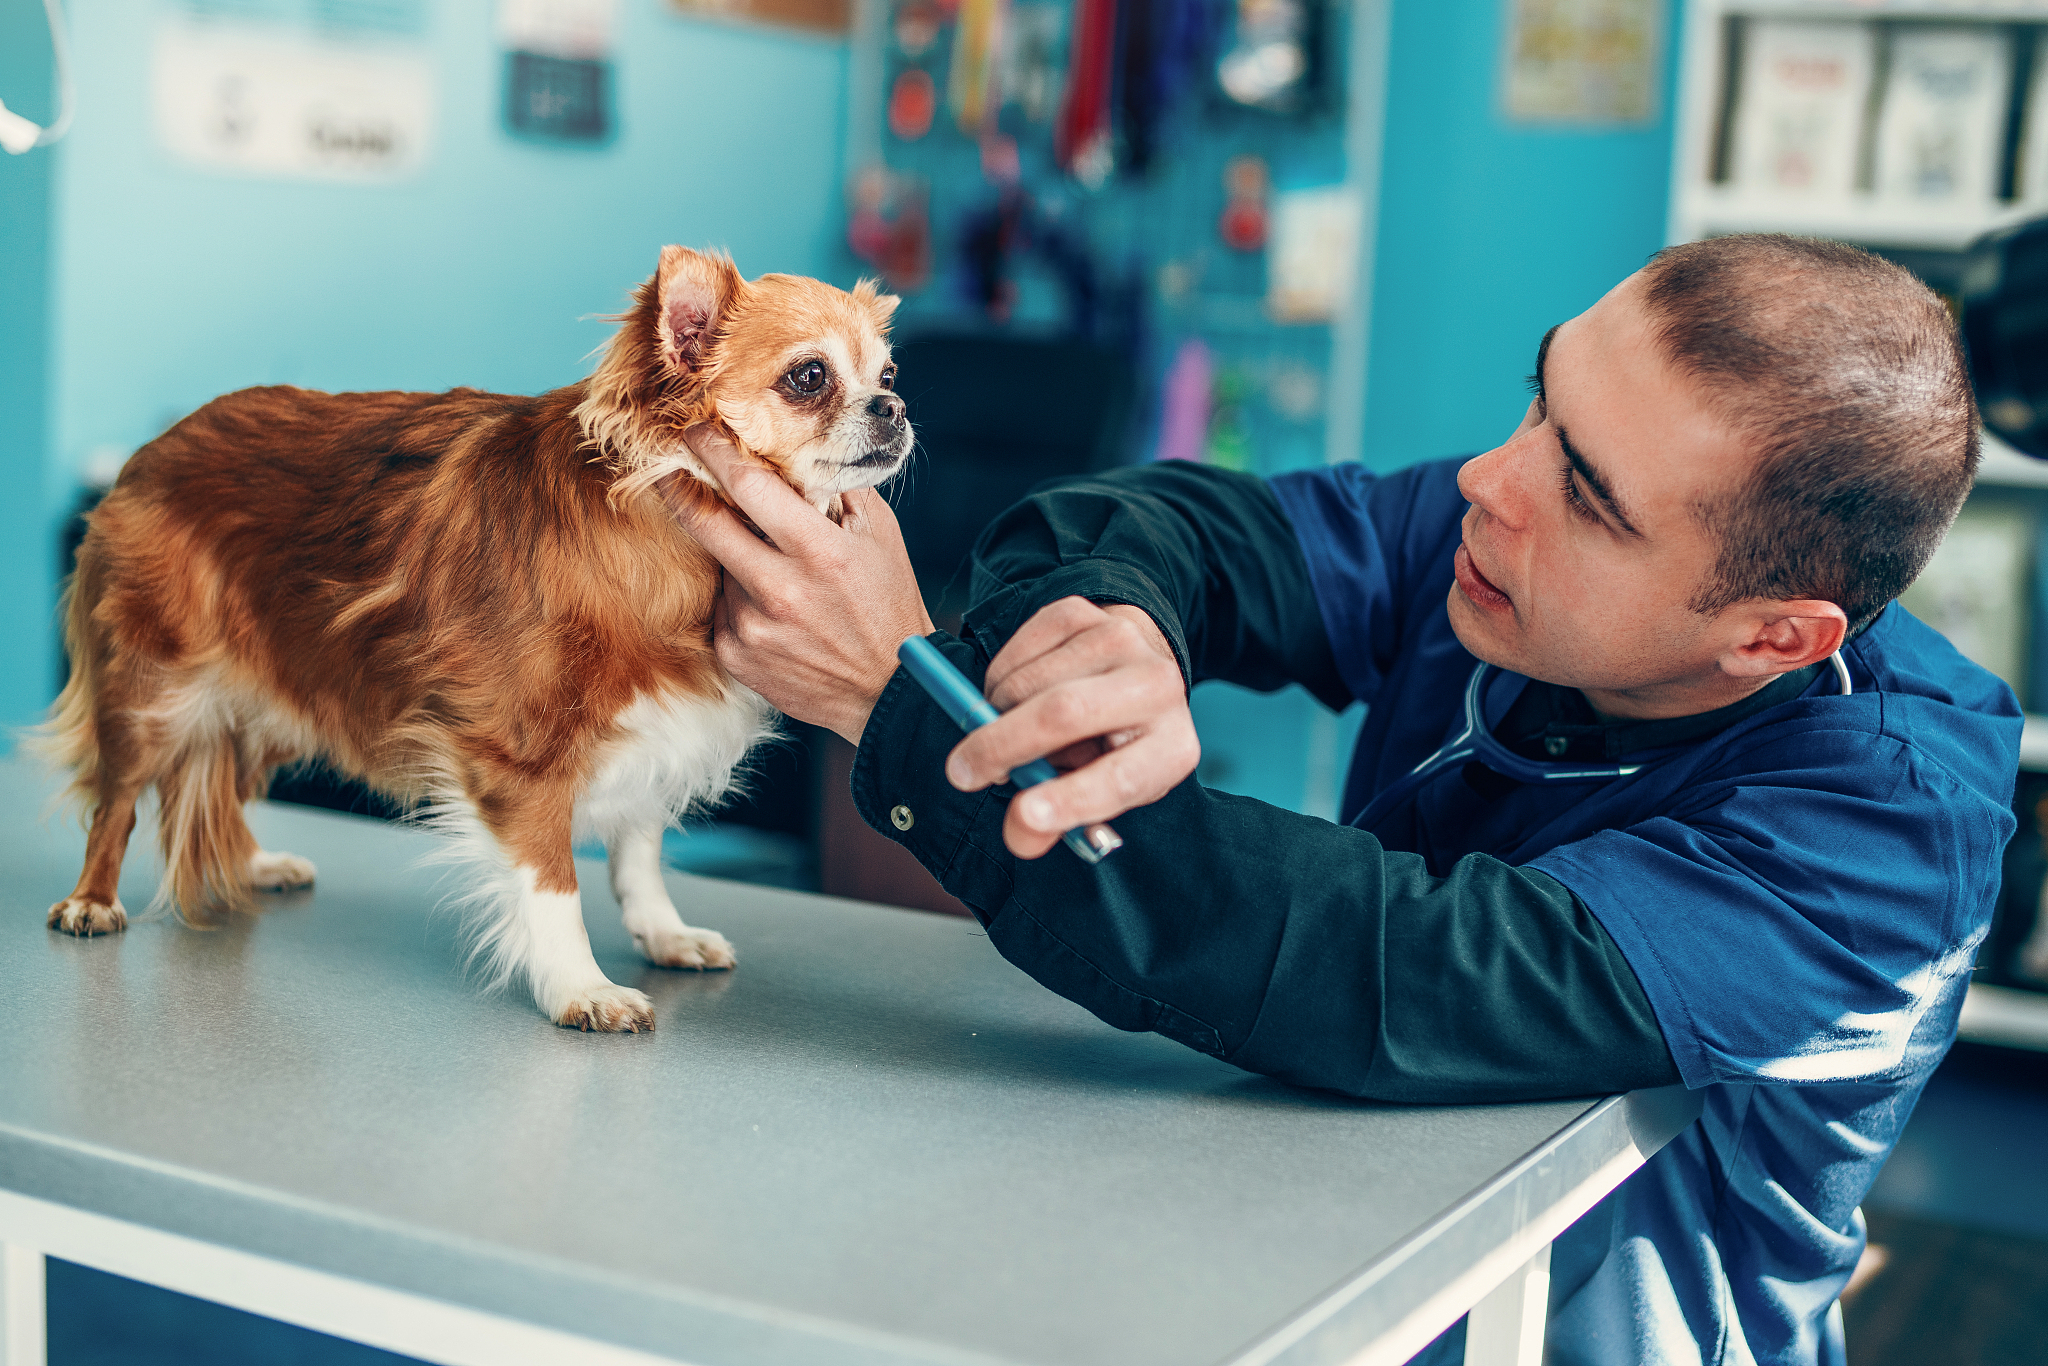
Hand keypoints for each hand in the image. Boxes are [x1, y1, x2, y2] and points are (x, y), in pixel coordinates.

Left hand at [680, 429, 932, 744]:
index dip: (715, 451)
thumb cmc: (888, 605)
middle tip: (670, 469)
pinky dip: (741, 599)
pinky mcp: (736, 656)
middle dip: (681, 489)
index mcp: (820, 553)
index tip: (696, 430)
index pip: (750, 487)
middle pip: (705, 525)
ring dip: (737, 558)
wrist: (889, 690)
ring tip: (780, 575)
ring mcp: (752, 628)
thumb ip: (837, 489)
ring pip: (721, 567)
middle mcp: (780, 591)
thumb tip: (792, 452)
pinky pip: (723, 607)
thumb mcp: (880, 536)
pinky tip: (777, 612)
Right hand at [944, 597, 1198, 857]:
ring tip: (1013, 735)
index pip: (1123, 778)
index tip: (1023, 816)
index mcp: (1172, 747)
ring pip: (1026, 683)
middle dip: (1001, 746)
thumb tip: (1021, 833)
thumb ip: (1056, 823)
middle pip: (1065, 713)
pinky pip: (1013, 654)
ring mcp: (1118, 639)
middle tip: (961, 774)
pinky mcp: (1080, 612)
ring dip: (995, 717)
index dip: (1072, 800)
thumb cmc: (1108, 746)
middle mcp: (1157, 686)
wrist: (1126, 669)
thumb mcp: (1096, 793)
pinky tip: (1017, 699)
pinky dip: (995, 685)